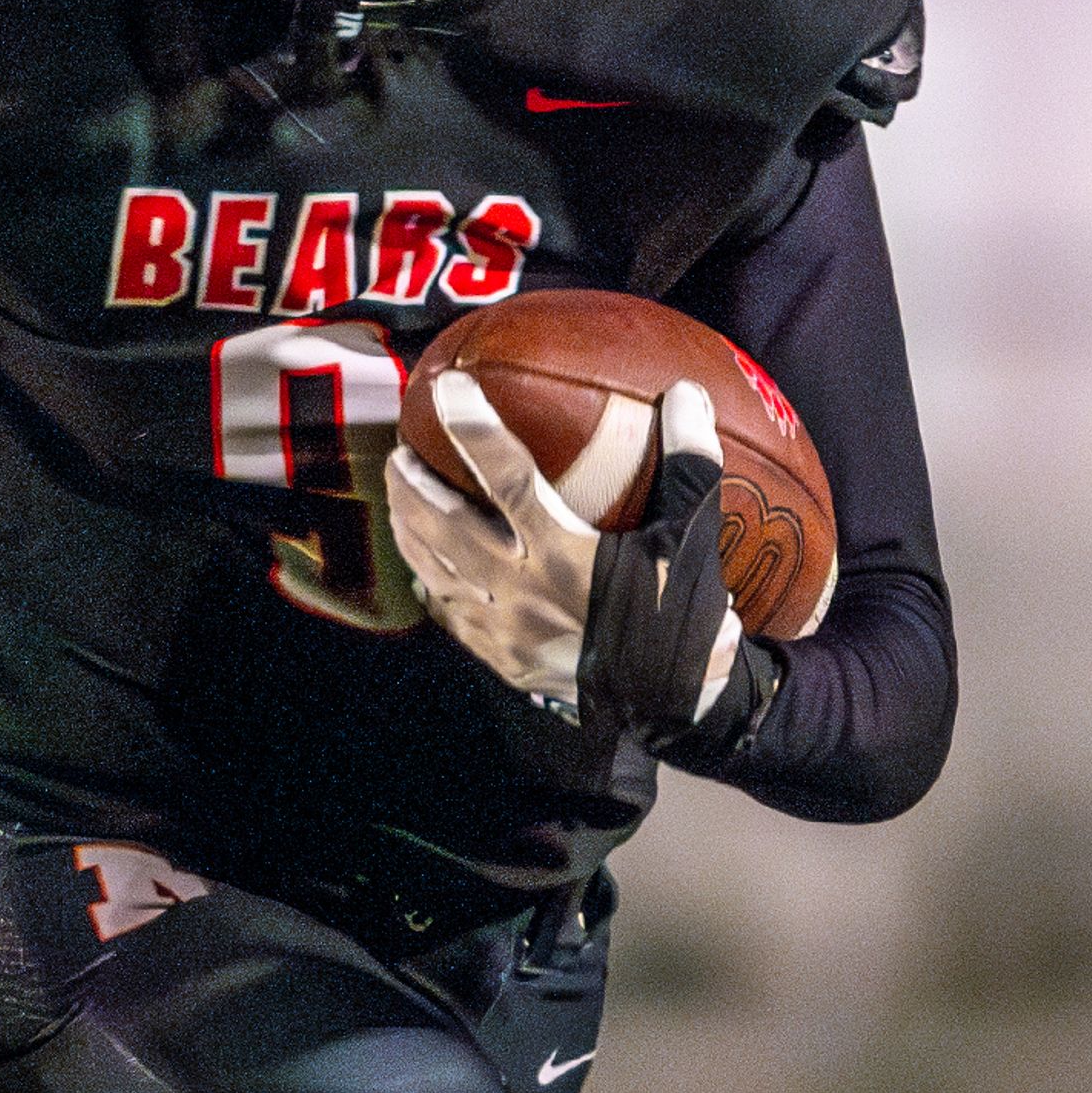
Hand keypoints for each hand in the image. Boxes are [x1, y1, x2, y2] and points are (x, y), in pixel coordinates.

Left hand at [387, 374, 742, 772]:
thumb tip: (688, 394)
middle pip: (442, 526)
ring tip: (399, 496)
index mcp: (563, 555)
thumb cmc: (686, 614)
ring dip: (409, 529)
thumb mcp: (692, 538)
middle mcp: (520, 590)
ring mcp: (503, 630)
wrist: (682, 703)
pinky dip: (430, 582)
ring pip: (433, 570)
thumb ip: (687, 466)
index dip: (474, 429)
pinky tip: (423, 565)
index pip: (506, 478)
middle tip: (399, 452)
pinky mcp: (501, 659)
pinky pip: (449, 614)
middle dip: (411, 485)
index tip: (448, 389)